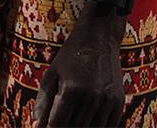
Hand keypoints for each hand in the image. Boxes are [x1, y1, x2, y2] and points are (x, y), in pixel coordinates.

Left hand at [32, 8, 123, 125]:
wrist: (99, 37)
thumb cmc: (70, 56)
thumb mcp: (52, 74)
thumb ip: (43, 101)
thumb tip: (37, 126)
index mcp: (71, 89)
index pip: (57, 125)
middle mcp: (91, 97)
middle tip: (60, 124)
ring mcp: (107, 100)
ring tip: (73, 123)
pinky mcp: (118, 102)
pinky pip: (109, 127)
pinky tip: (87, 123)